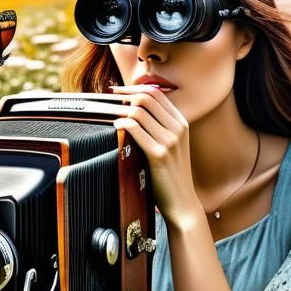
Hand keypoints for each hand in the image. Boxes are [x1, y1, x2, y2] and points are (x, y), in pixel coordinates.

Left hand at [102, 84, 199, 224]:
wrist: (182, 202)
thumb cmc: (171, 175)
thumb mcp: (171, 145)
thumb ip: (158, 127)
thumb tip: (133, 111)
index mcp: (181, 123)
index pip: (156, 93)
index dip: (134, 88)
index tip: (118, 90)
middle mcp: (178, 128)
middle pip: (147, 97)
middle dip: (124, 94)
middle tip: (108, 97)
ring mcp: (170, 141)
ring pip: (139, 111)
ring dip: (119, 109)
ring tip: (108, 113)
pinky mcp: (159, 154)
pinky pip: (136, 129)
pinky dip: (122, 123)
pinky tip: (115, 126)